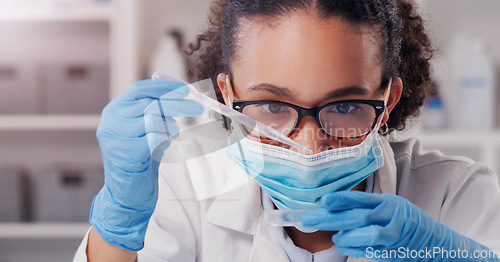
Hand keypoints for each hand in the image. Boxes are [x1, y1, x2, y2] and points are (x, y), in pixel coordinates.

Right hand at [89, 79, 203, 250]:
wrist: (126, 194)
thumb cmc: (138, 160)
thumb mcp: (142, 130)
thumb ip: (152, 111)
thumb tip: (178, 93)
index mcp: (113, 112)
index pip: (138, 89)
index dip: (163, 87)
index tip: (183, 88)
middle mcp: (111, 122)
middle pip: (150, 103)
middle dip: (178, 104)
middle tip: (198, 106)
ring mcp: (117, 138)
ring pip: (154, 119)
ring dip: (170, 126)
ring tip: (171, 134)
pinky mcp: (128, 153)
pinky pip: (156, 138)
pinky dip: (165, 140)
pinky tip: (163, 147)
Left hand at [301, 191, 497, 260]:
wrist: (437, 245)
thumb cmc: (408, 223)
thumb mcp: (391, 208)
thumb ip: (367, 208)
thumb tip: (333, 209)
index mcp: (388, 201)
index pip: (360, 198)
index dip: (340, 199)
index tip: (322, 200)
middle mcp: (391, 215)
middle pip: (356, 216)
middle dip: (329, 218)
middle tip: (309, 219)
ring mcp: (393, 233)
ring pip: (364, 234)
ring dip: (344, 236)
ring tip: (335, 237)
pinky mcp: (393, 250)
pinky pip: (368, 250)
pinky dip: (353, 248)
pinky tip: (344, 246)